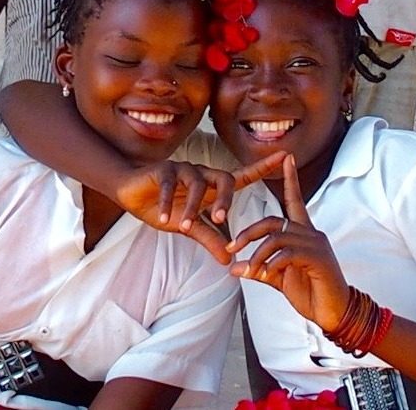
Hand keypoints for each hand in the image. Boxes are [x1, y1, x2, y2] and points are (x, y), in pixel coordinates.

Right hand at [112, 151, 286, 263]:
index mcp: (212, 187)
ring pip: (197, 184)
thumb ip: (209, 239)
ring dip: (192, 207)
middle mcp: (202, 174)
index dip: (264, 167)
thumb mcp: (187, 227)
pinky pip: (169, 185)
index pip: (243, 176)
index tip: (286, 155)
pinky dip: (167, 203)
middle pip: (224, 178)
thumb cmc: (163, 207)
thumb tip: (228, 260)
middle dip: (225, 198)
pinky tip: (163, 218)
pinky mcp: (164, 170)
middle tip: (221, 219)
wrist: (130, 193)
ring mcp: (183, 170)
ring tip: (185, 226)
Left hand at [227, 155, 348, 330]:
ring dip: (257, 252)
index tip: (286, 158)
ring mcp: (316, 244)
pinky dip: (271, 263)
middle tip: (231, 248)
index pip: (294, 200)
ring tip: (247, 269)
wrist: (333, 313)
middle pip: (273, 220)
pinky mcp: (318, 258)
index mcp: (303, 233)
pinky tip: (265, 275)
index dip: (290, 179)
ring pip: (277, 236)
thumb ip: (259, 269)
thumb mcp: (279, 278)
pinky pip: (287, 253)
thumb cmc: (310, 293)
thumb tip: (234, 267)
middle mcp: (311, 233)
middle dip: (248, 232)